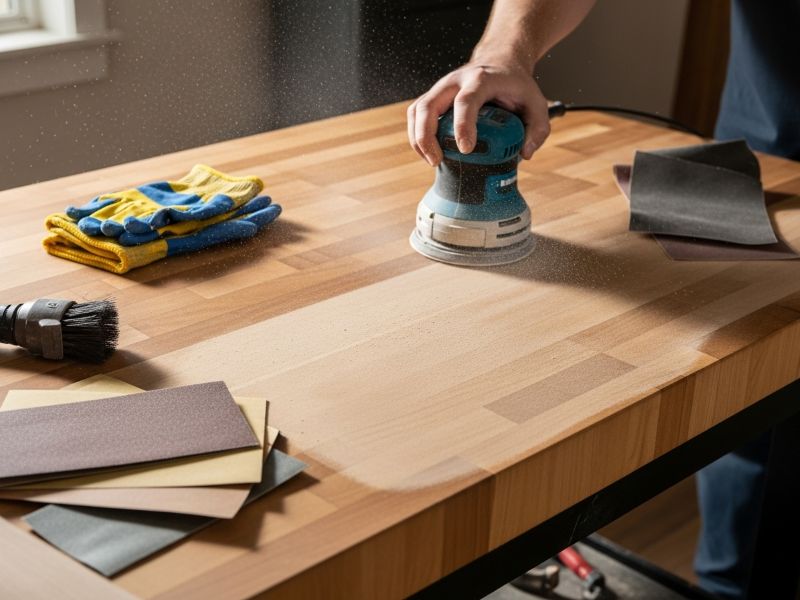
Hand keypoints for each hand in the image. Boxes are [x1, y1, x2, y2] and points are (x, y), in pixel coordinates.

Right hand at [407, 61, 550, 166]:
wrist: (500, 62)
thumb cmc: (515, 84)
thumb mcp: (536, 102)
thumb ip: (538, 129)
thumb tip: (525, 153)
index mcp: (481, 80)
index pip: (466, 101)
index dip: (462, 126)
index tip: (466, 149)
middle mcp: (455, 81)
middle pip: (429, 105)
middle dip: (427, 136)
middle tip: (437, 161)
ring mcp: (441, 88)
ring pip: (417, 110)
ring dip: (418, 138)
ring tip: (432, 161)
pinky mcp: (434, 97)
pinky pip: (416, 115)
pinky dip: (417, 135)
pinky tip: (427, 152)